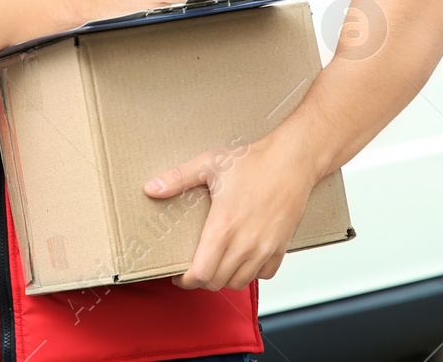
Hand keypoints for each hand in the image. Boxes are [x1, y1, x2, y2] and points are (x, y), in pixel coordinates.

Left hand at [143, 131, 319, 291]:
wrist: (292, 160)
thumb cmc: (254, 161)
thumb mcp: (210, 163)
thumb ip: (178, 178)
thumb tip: (151, 188)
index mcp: (223, 226)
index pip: (201, 274)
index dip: (186, 281)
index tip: (180, 275)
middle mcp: (244, 243)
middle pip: (217, 282)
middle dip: (202, 279)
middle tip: (195, 267)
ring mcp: (264, 247)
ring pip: (240, 283)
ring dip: (226, 278)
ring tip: (217, 264)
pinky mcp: (281, 246)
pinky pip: (265, 275)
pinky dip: (252, 273)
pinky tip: (244, 259)